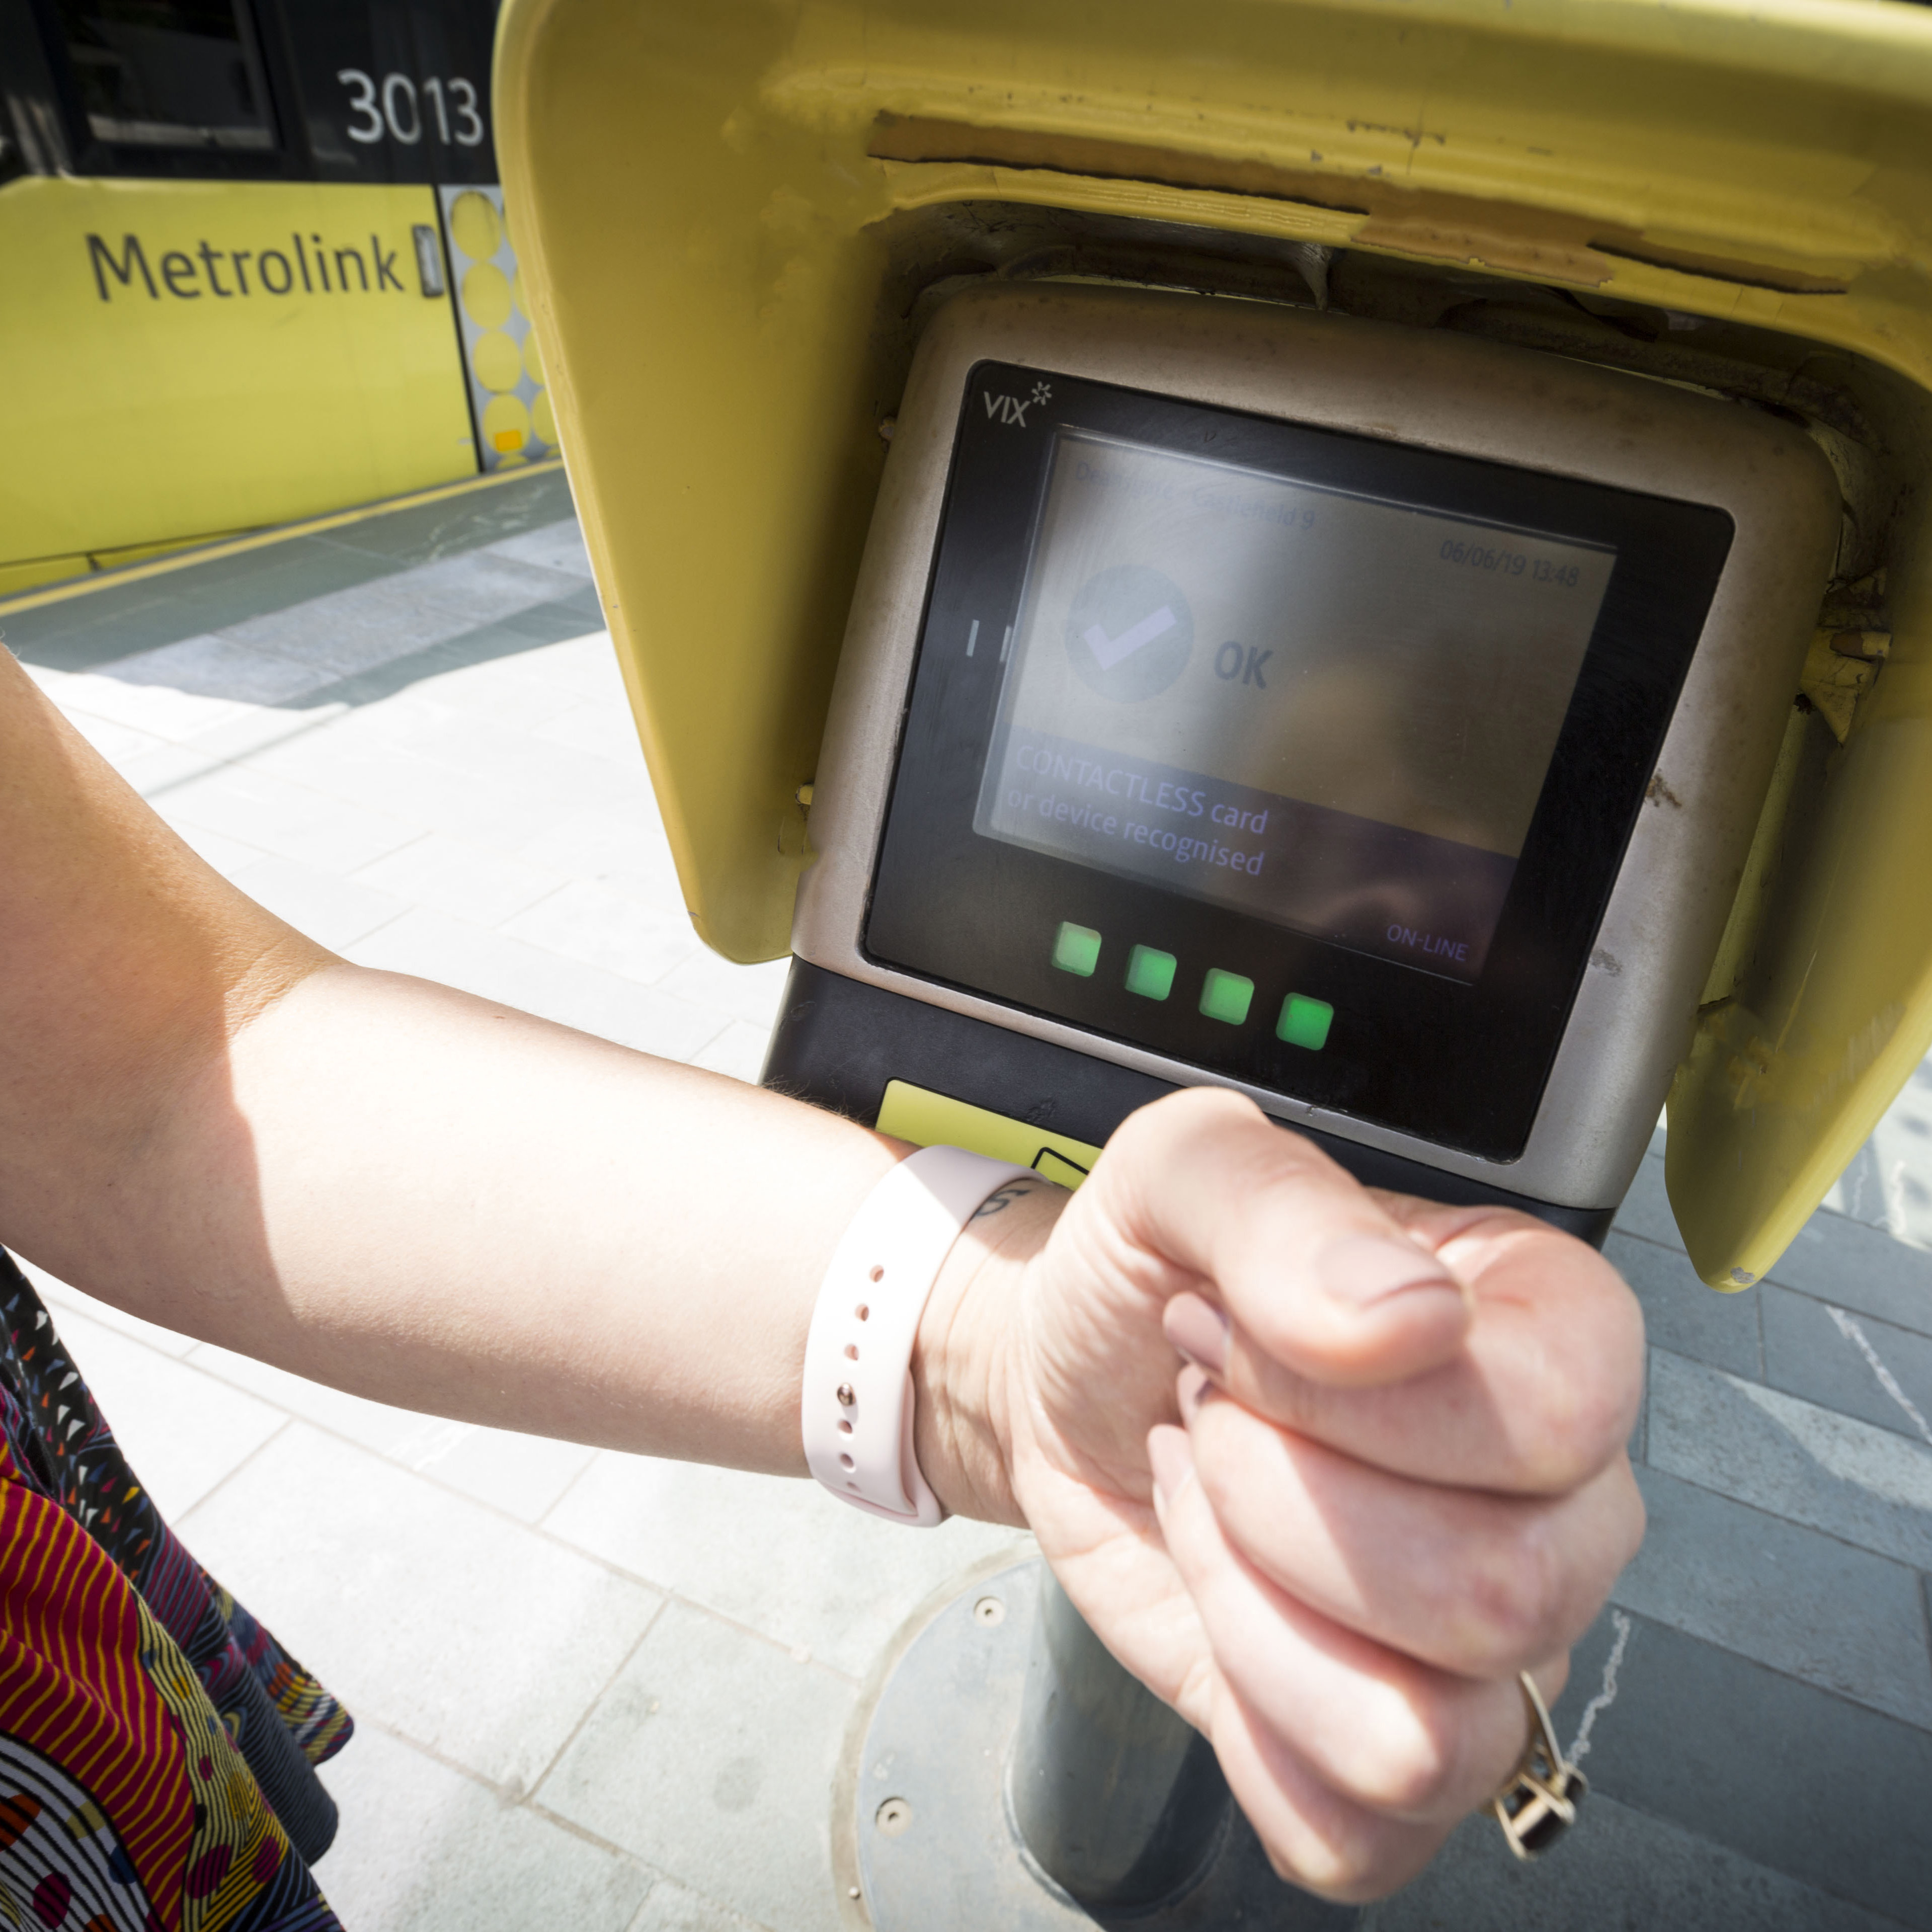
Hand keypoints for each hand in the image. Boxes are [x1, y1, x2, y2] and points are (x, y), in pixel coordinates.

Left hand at [922, 1086, 1644, 1901]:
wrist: (1065, 1375)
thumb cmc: (1146, 1272)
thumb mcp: (1181, 1174)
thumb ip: (1286, 1209)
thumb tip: (1405, 1320)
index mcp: (1548, 1331)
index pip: (1554, 1417)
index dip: (1351, 1398)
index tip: (1230, 1331)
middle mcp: (1564, 1503)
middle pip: (1498, 1595)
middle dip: (1275, 1499)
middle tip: (1208, 1416)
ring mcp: (1494, 1649)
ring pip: (1429, 1737)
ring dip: (1252, 1608)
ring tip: (1214, 1501)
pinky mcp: (1394, 1754)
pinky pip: (1357, 1827)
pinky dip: (1244, 1716)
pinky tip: (1223, 1604)